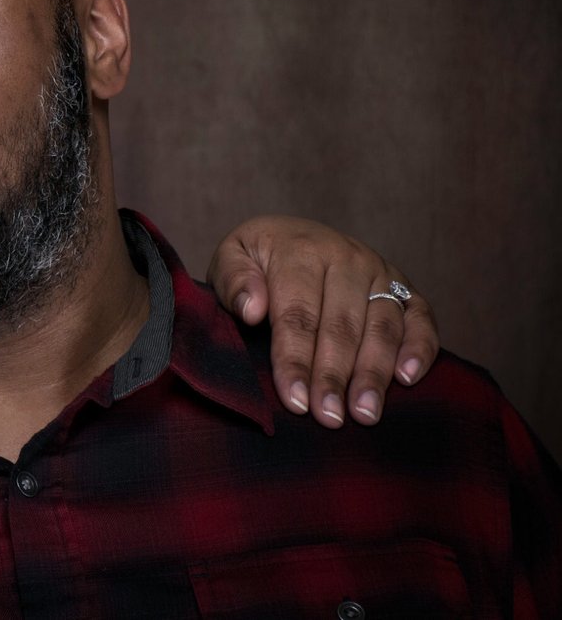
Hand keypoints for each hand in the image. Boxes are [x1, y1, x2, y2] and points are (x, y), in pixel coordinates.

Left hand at [207, 216, 438, 428]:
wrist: (290, 234)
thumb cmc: (257, 259)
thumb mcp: (231, 256)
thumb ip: (233, 280)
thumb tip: (252, 310)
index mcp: (301, 250)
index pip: (298, 315)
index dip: (296, 360)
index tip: (294, 400)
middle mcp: (347, 258)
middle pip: (342, 326)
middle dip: (334, 376)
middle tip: (329, 417)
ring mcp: (380, 271)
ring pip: (382, 326)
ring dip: (374, 373)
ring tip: (365, 413)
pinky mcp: (404, 286)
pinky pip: (420, 317)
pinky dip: (420, 347)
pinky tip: (407, 379)